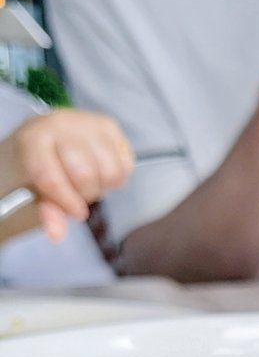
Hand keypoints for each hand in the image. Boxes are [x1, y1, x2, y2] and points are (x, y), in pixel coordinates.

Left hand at [2, 109, 133, 241]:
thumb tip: (58, 234)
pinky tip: (103, 171)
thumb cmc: (40, 167)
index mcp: (33, 140)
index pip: (53, 177)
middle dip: (85, 192)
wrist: (48, 140)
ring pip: (111, 170)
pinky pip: (126, 163)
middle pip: (85, 174)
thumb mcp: (36, 190)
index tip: (74, 212)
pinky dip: (118, 176)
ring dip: (104, 185)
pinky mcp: (110, 126)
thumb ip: (48, 211)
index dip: (66, 201)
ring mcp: (87, 122)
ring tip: (91, 181)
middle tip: (79, 192)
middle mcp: (61, 125)